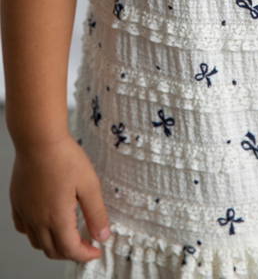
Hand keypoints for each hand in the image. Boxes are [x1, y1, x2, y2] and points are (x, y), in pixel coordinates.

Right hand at [10, 133, 109, 260]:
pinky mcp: (17, 202)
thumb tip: (102, 236)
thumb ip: (96, 213)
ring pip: (37, 242)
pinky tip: (45, 222)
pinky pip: (23, 228)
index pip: (70, 250)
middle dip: (71, 253)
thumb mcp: (89, 185)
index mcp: (56, 218)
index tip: (96, 251)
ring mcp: (25, 212)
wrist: (39, 139)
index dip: (85, 255)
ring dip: (53, 245)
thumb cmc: (64, 157)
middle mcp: (37, 220)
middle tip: (85, 243)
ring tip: (68, 234)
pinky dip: (35, 233)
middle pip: (52, 251)